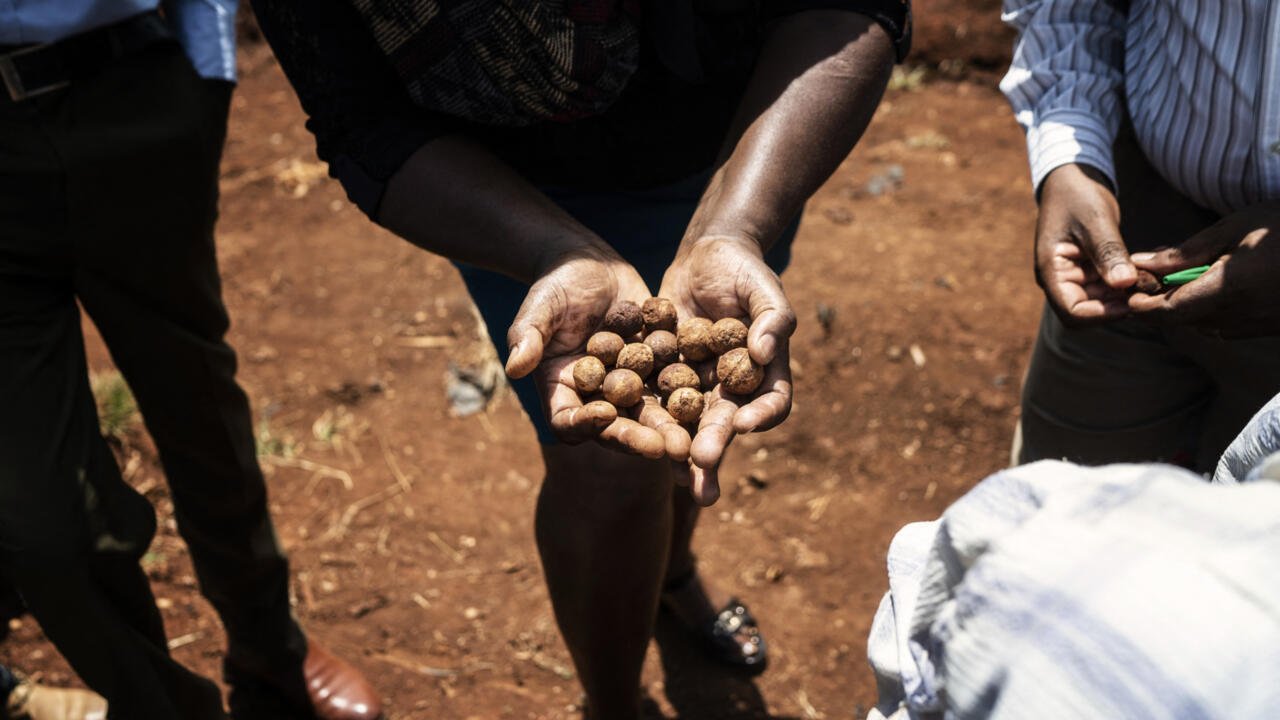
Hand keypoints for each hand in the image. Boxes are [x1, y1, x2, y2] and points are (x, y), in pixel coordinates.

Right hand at [506, 248, 691, 458]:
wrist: (590, 264)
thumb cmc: (555, 284)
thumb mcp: (540, 307)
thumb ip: (527, 337)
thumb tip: (513, 368)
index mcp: (562, 389)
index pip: (568, 420)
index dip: (585, 423)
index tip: (605, 415)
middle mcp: (596, 396)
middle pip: (614, 426)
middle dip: (639, 437)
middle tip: (666, 448)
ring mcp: (628, 385)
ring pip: (649, 414)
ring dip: (670, 428)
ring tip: (693, 440)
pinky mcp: (656, 369)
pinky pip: (673, 387)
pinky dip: (690, 398)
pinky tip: (712, 404)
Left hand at [659, 235, 796, 504]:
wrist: (705, 258)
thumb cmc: (744, 271)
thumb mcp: (764, 288)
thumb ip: (772, 318)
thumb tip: (765, 352)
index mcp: (766, 371)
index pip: (772, 400)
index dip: (762, 415)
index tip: (744, 424)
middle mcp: (733, 387)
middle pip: (728, 422)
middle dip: (715, 445)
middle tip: (701, 466)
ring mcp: (699, 385)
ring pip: (691, 423)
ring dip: (682, 451)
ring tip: (674, 477)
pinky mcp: (666, 376)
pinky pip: (656, 400)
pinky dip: (646, 419)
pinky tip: (631, 437)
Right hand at [1035, 163, 1136, 323]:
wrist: (1071, 178)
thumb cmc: (1077, 195)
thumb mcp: (1095, 220)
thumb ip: (1108, 252)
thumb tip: (1125, 284)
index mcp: (1051, 271)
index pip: (1072, 311)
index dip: (1101, 314)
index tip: (1131, 302)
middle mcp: (1060, 280)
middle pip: (1086, 312)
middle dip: (1115, 307)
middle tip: (1147, 291)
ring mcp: (1074, 277)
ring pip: (1099, 303)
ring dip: (1123, 297)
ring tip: (1150, 280)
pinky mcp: (1087, 271)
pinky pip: (1105, 288)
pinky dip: (1125, 285)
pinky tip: (1145, 273)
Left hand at [1128, 201, 1279, 337]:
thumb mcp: (1237, 227)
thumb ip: (1187, 251)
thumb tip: (1142, 263)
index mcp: (1231, 287)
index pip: (1170, 312)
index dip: (1143, 309)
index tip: (1130, 295)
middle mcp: (1244, 314)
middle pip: (1184, 321)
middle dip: (1161, 305)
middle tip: (1151, 280)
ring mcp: (1260, 325)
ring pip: (1205, 326)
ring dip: (1188, 308)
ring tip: (1184, 278)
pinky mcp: (1272, 328)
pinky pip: (1229, 327)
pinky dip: (1213, 312)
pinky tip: (1216, 286)